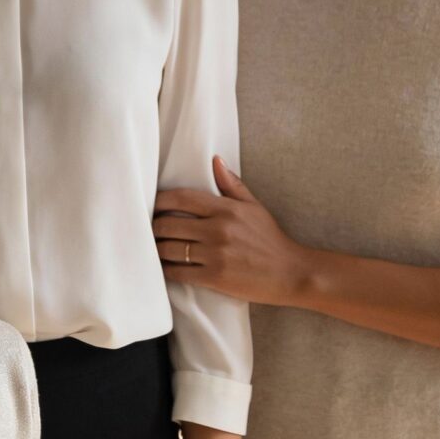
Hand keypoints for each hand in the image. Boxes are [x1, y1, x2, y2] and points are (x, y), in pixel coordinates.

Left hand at [153, 158, 310, 306]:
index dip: (159, 200)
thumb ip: (232, 185)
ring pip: (169, 249)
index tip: (151, 205)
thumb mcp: (255, 207)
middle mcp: (218, 229)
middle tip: (148, 229)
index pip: (181, 198)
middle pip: (168, 224)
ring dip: (156, 249)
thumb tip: (215, 161)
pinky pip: (178, 272)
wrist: (291, 273)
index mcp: (226, 209)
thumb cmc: (271, 239)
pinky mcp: (214, 277)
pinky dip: (167, 270)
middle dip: (153, 227)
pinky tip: (164, 268)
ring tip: (152, 248)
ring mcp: (215, 254)